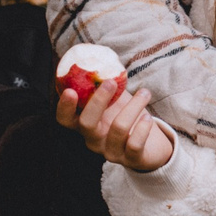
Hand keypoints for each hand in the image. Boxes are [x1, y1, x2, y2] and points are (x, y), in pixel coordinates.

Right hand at [57, 82, 174, 171]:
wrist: (152, 146)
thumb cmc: (128, 117)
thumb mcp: (116, 101)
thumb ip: (107, 85)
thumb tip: (103, 56)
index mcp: (85, 125)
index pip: (65, 120)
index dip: (64, 107)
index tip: (70, 90)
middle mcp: (94, 140)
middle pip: (87, 123)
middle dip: (98, 101)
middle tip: (111, 82)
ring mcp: (111, 151)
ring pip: (117, 128)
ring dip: (133, 106)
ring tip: (145, 93)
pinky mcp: (130, 159)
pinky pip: (134, 144)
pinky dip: (143, 128)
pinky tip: (148, 117)